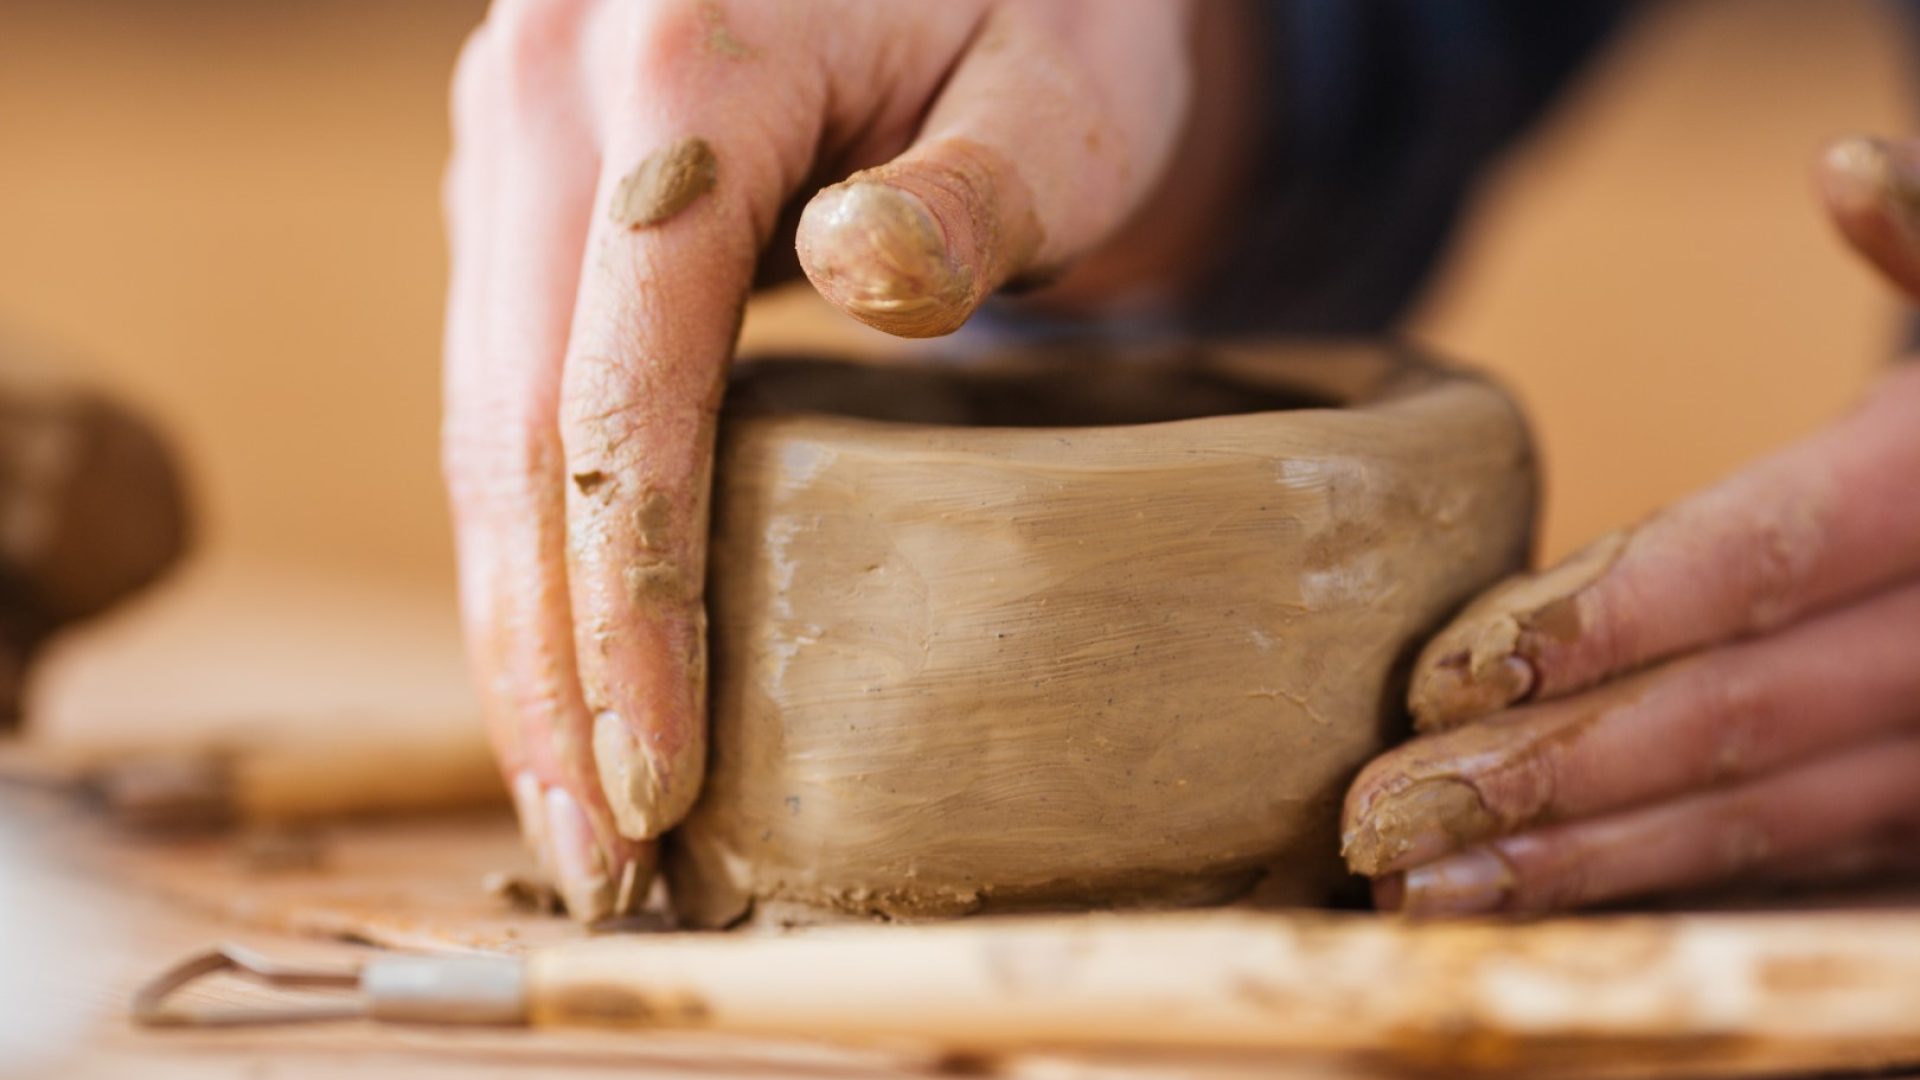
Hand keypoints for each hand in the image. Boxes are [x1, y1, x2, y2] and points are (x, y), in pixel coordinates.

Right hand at [443, 0, 1252, 918]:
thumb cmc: (1056, 2)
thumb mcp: (1066, 77)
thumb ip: (980, 182)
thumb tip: (864, 277)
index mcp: (682, 61)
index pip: (621, 383)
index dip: (630, 604)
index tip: (659, 780)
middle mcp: (554, 90)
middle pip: (509, 428)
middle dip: (543, 661)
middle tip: (594, 856)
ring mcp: (522, 131)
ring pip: (478, 417)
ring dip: (515, 619)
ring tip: (568, 793)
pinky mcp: (531, 178)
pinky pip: (503, 379)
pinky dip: (530, 531)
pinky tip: (565, 645)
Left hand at [1340, 134, 1919, 914]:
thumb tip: (1846, 170)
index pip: (1752, 560)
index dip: (1596, 624)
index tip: (1439, 675)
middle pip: (1726, 717)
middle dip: (1544, 773)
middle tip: (1380, 812)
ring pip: (1752, 819)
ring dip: (1577, 861)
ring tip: (1416, 885)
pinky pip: (1786, 864)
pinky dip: (1655, 886)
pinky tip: (1531, 900)